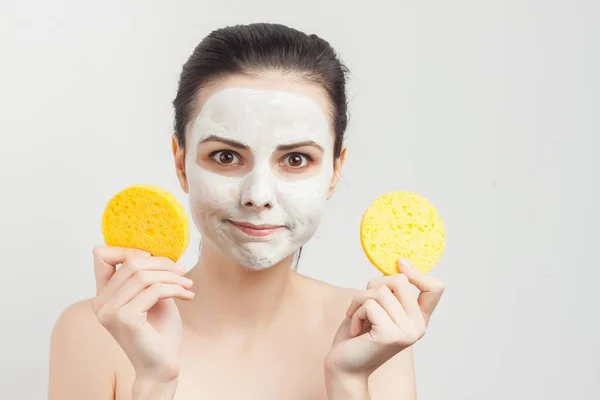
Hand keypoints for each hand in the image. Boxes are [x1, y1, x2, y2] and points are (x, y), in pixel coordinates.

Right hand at [91, 246, 194, 384]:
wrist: (162, 366)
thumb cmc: (160, 333)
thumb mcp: (153, 297)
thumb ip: (148, 277)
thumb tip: (155, 252)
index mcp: (104, 296)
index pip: (102, 256)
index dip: (129, 249)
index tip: (156, 259)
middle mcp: (101, 303)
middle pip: (130, 262)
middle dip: (162, 263)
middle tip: (183, 272)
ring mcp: (110, 311)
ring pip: (143, 275)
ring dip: (172, 276)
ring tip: (188, 283)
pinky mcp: (125, 318)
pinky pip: (154, 290)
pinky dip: (175, 289)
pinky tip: (188, 295)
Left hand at [325, 258, 444, 379]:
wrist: (345, 365)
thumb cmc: (359, 334)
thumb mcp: (378, 306)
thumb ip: (390, 290)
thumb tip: (399, 263)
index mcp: (418, 318)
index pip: (435, 288)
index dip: (418, 272)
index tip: (401, 264)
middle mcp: (418, 326)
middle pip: (400, 280)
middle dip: (373, 285)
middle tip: (363, 304)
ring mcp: (407, 332)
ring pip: (381, 292)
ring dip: (360, 301)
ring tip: (357, 319)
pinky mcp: (390, 335)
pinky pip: (369, 304)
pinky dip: (356, 312)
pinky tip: (356, 330)